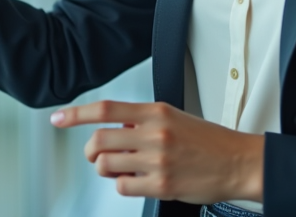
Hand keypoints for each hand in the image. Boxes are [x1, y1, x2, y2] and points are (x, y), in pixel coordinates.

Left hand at [50, 100, 262, 203]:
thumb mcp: (175, 118)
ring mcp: (157, 160)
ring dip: (107, 169)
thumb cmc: (208, 142)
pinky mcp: (161, 184)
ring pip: (106, 164)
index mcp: (156, 111)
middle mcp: (154, 133)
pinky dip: (124, 184)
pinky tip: (138, 180)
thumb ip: (143, 120)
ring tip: (124, 168)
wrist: (238, 162)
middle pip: (99, 139)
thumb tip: (115, 127)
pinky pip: (122, 186)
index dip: (76, 114)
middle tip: (97, 155)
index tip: (57, 119)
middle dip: (91, 151)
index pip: (106, 108)